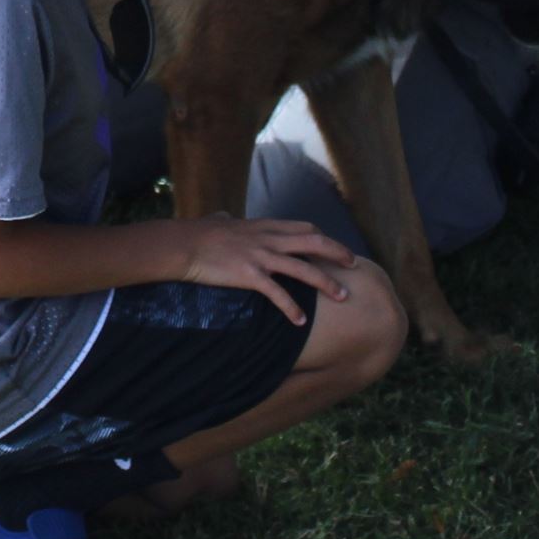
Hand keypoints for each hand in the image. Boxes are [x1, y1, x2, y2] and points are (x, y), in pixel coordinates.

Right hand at [178, 215, 356, 324]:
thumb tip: (224, 217)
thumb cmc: (199, 233)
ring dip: (327, 283)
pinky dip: (291, 308)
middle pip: (314, 242)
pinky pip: (277, 293)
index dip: (324, 238)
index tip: (334, 250)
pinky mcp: (249, 275)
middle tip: (355, 266)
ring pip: (304, 269)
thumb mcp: (220, 221)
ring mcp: (261, 256)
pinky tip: (301, 322)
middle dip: (338, 254)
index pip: (304, 228)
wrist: (184, 244)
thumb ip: (228, 220)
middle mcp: (268, 238)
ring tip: (343, 297)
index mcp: (265, 226)